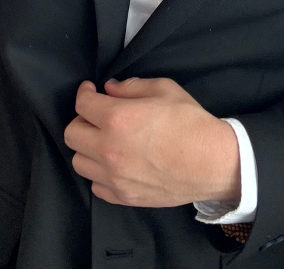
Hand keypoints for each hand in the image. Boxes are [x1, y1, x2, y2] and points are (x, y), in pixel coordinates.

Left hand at [63, 77, 237, 207]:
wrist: (212, 162)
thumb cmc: (190, 121)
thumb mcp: (164, 89)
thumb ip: (131, 86)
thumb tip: (109, 89)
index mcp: (117, 119)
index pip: (82, 105)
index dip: (84, 93)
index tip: (90, 91)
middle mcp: (109, 149)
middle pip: (72, 134)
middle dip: (82, 120)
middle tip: (97, 115)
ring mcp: (114, 177)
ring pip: (79, 162)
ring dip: (88, 148)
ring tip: (105, 140)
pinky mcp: (124, 197)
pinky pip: (96, 186)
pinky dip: (100, 173)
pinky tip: (115, 163)